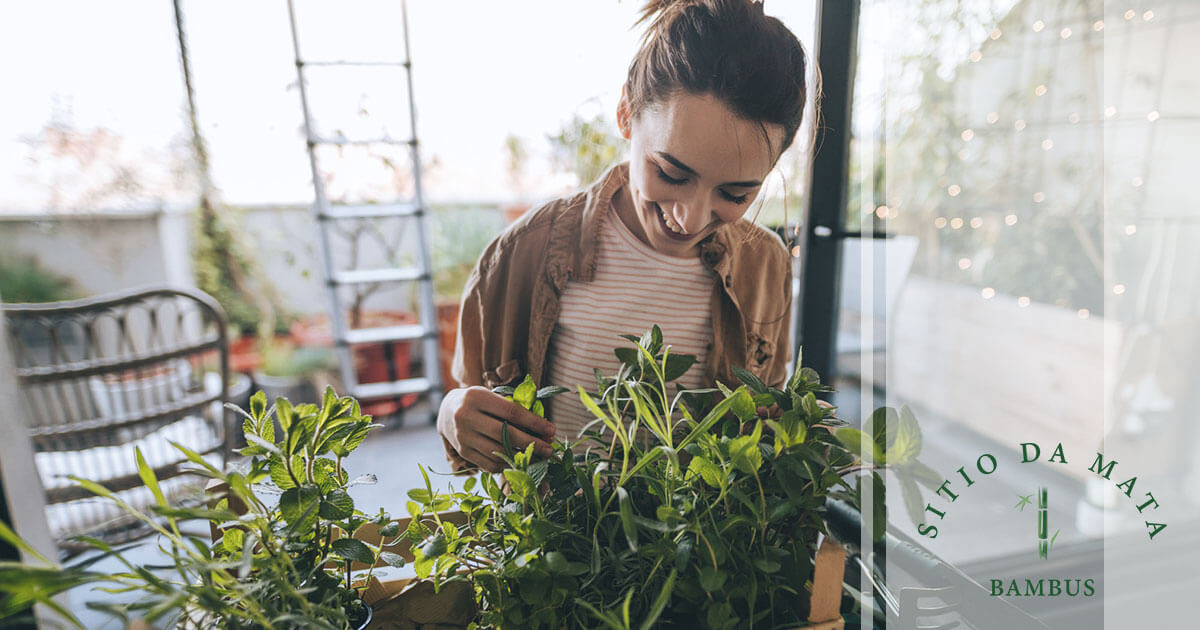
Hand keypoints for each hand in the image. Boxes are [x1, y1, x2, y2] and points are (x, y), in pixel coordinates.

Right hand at [438, 386, 555, 472]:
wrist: (446, 411)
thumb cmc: (478, 402)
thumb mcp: (492, 397)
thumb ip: (512, 408)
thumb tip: (542, 429)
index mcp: (476, 397)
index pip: (511, 412)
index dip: (534, 423)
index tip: (551, 430)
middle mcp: (466, 416)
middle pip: (505, 434)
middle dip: (532, 443)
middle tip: (549, 449)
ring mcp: (463, 436)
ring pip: (498, 451)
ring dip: (522, 457)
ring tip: (539, 458)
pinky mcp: (463, 452)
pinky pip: (489, 463)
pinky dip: (507, 465)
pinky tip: (520, 462)